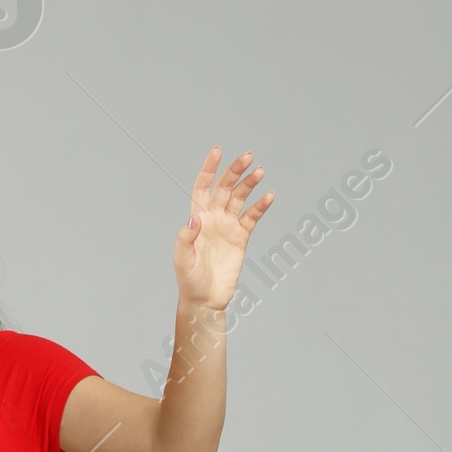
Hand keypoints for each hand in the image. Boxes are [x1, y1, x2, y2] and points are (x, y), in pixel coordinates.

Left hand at [174, 147, 273, 312]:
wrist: (206, 300)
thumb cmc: (189, 281)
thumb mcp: (182, 260)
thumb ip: (186, 238)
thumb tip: (195, 218)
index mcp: (197, 219)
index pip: (203, 187)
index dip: (209, 169)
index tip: (217, 151)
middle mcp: (213, 218)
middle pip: (225, 187)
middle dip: (235, 171)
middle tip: (247, 157)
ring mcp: (228, 226)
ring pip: (240, 198)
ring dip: (249, 184)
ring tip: (259, 172)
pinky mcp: (241, 237)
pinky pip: (252, 217)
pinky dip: (260, 206)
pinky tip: (268, 196)